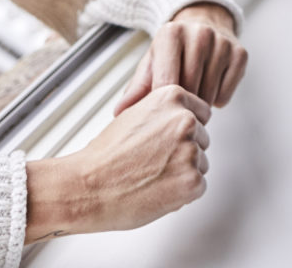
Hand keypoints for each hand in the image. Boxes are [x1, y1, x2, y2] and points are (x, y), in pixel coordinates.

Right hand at [24, 84, 210, 241]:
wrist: (88, 186)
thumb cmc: (104, 156)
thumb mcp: (134, 114)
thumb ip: (163, 113)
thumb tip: (182, 118)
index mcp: (172, 98)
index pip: (201, 113)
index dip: (185, 130)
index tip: (172, 140)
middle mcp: (186, 121)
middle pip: (203, 139)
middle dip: (184, 152)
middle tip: (155, 162)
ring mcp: (190, 151)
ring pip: (201, 164)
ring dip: (183, 173)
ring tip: (152, 176)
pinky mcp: (192, 181)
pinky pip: (198, 187)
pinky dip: (182, 194)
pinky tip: (157, 190)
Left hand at [114, 3, 247, 112]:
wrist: (203, 22)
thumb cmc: (173, 49)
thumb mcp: (151, 62)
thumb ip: (136, 87)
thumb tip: (120, 113)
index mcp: (171, 33)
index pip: (166, 82)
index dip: (163, 105)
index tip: (160, 113)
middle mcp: (199, 34)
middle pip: (189, 89)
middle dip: (182, 105)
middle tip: (177, 107)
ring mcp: (222, 43)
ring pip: (208, 95)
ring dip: (199, 104)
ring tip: (192, 95)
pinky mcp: (240, 54)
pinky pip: (225, 94)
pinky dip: (216, 100)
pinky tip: (209, 88)